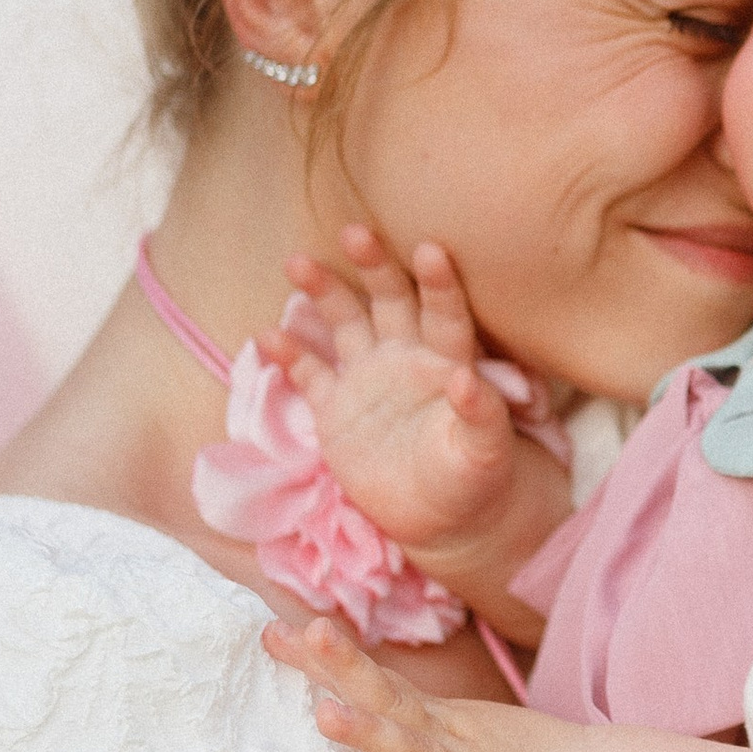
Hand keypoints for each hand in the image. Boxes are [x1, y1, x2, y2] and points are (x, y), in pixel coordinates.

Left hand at [266, 616, 590, 751]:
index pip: (376, 682)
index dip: (328, 661)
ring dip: (370, 734)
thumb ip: (400, 721)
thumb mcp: (454, 735)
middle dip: (347, 668)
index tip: (274, 634)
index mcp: (437, 721)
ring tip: (324, 716)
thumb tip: (333, 703)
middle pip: (391, 699)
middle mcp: (446, 743)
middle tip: (307, 635)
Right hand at [269, 227, 564, 615]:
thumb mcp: (485, 455)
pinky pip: (309, 373)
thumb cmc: (476, 481)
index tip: (431, 251)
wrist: (443, 519)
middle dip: (373, 266)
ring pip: (344, 321)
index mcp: (448, 363)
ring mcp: (368, 377)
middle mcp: (406, 356)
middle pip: (390, 299)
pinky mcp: (335, 406)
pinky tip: (267, 336)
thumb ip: (481, 417)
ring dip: (323, 292)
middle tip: (356, 232)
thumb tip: (467, 380)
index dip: (438, 284)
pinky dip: (289, 355)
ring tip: (298, 263)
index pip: (445, 315)